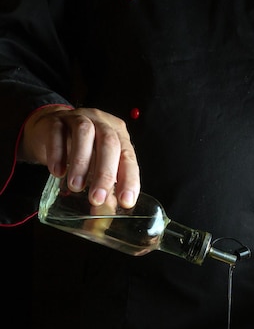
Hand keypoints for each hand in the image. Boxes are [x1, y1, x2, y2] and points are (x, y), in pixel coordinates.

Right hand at [19, 106, 139, 207]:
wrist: (50, 128)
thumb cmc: (80, 150)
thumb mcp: (96, 165)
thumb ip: (105, 184)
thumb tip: (109, 210)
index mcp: (119, 135)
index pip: (128, 157)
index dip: (129, 179)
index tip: (126, 201)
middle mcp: (102, 123)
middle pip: (109, 143)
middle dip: (105, 173)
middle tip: (96, 198)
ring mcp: (79, 117)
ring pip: (84, 133)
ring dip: (81, 163)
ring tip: (76, 187)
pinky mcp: (55, 119)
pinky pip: (57, 133)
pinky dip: (57, 154)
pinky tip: (57, 172)